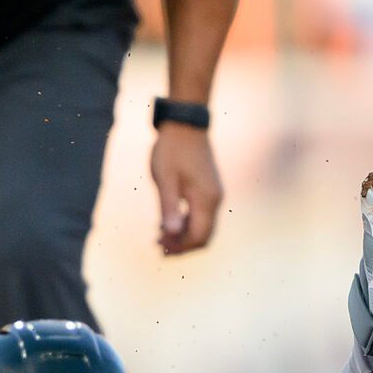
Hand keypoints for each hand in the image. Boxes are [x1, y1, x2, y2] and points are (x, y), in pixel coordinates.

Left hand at [149, 122, 222, 254]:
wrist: (185, 125)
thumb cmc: (171, 150)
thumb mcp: (164, 179)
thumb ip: (169, 207)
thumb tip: (172, 234)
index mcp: (206, 199)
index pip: (199, 236)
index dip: (181, 247)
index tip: (159, 247)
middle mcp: (215, 200)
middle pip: (204, 236)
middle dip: (182, 245)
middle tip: (157, 245)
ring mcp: (214, 194)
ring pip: (203, 226)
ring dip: (183, 235)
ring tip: (159, 236)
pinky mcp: (209, 189)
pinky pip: (201, 215)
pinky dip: (186, 223)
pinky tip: (167, 222)